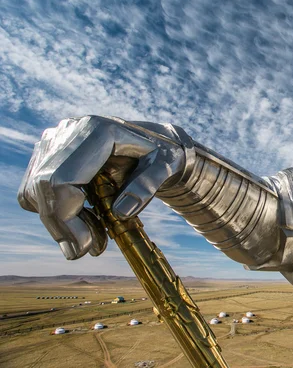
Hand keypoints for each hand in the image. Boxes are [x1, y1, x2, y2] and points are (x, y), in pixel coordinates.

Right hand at [18, 116, 187, 259]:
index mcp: (98, 131)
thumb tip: (121, 213)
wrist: (154, 142)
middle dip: (61, 226)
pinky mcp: (47, 154)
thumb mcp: (166, 168)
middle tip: (86, 252)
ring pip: (36, 190)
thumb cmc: (163, 156)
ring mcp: (54, 140)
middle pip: (44, 186)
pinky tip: (86, 219)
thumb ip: (148, 186)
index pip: (63, 178)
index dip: (66, 216)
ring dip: (60, 222)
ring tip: (95, 237)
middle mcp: (69, 131)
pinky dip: (56, 212)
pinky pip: (36, 190)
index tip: (86, 246)